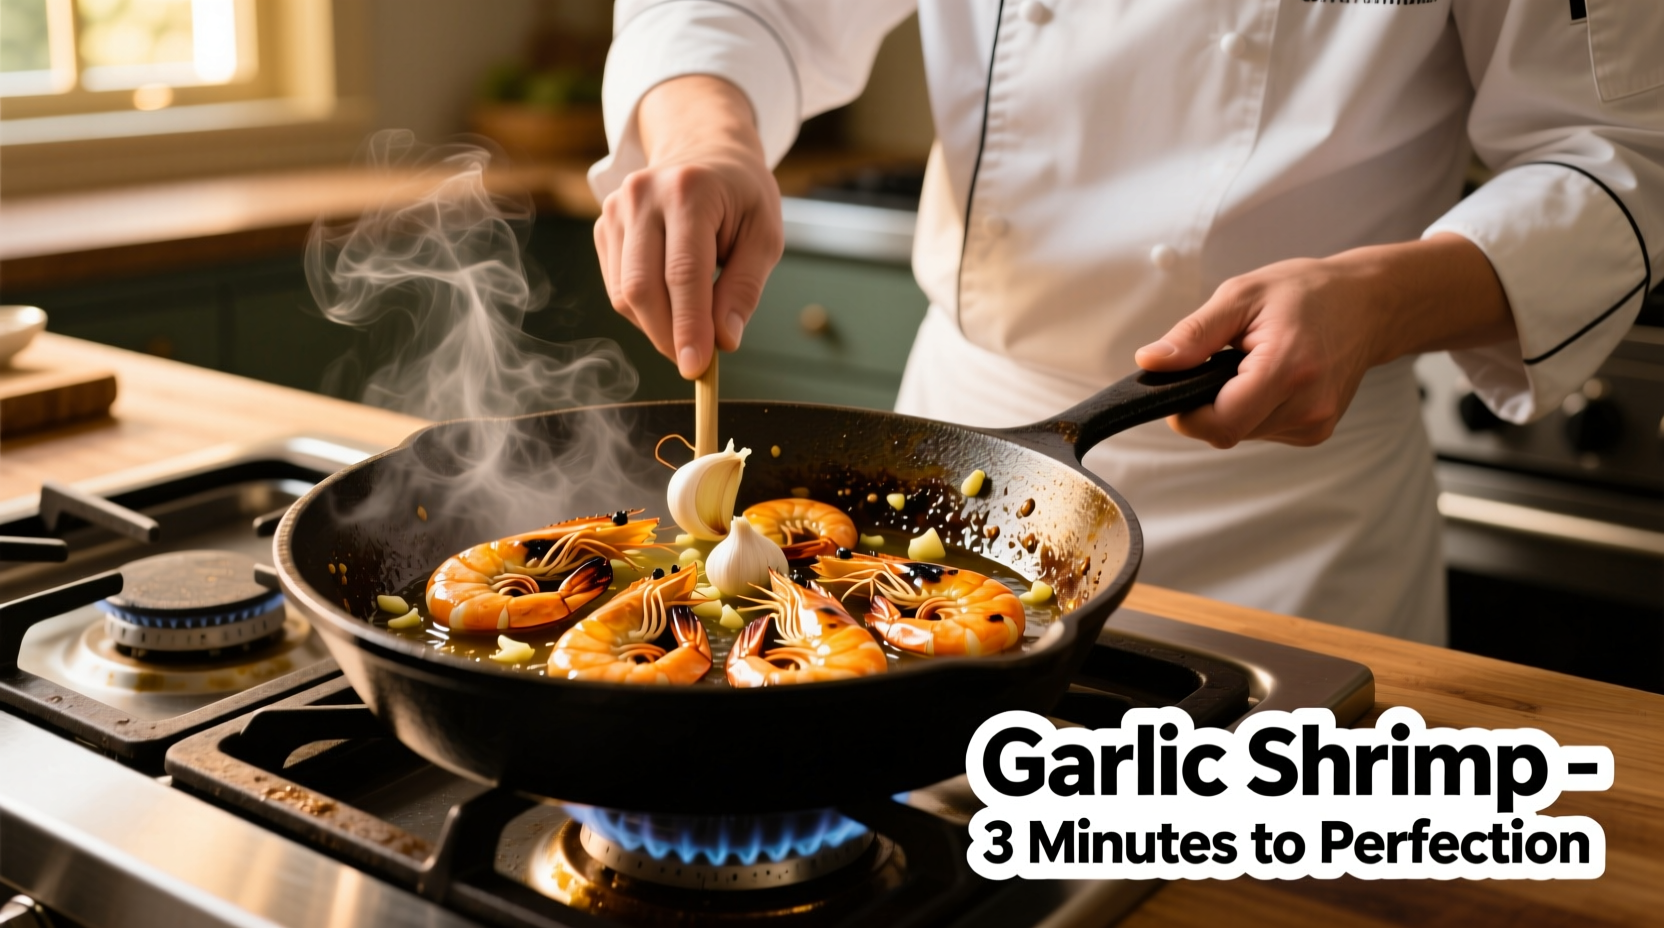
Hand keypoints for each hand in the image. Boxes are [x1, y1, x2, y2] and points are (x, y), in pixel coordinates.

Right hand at [594, 75, 783, 377]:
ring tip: (690, 327)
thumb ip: (745, 288)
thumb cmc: (741, 196)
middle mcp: (642, 196)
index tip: (697, 368)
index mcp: (689, 191)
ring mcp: (616, 210)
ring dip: (657, 326)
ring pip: (624, 294)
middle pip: (643, 287)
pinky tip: (671, 304)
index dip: (689, 326)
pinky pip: (617, 288)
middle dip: (668, 335)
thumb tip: (724, 341)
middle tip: (696, 362)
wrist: (704, 151)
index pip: (683, 273)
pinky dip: (644, 310)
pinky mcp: (603, 227)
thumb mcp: (764, 236)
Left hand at [1134, 233, 1515, 447]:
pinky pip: (1263, 430)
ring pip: (1243, 433)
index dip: (1187, 412)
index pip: (1219, 424)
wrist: (1368, 303)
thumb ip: (1192, 335)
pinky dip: (1254, 409)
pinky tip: (1270, 378)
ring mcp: (1316, 423)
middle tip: (1224, 360)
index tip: (1183, 383)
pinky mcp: (1317, 431)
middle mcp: (1308, 406)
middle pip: (1227, 431)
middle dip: (1210, 402)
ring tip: (1252, 363)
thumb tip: (1150, 363)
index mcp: (1287, 370)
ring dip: (1233, 405)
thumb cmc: (1306, 293)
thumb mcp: (1240, 296)